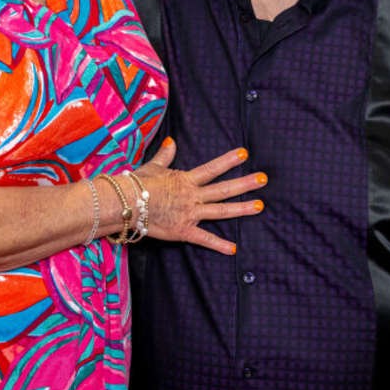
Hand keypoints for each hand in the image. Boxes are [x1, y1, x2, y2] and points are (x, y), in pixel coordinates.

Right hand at [135, 138, 264, 254]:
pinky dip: (219, 245)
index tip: (245, 153)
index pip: (212, 168)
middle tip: (264, 179)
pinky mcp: (183, 231)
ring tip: (260, 206)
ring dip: (241, 208)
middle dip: (245, 184)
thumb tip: (171, 141)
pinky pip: (204, 239)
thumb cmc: (137, 184)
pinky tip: (234, 249)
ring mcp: (190, 214)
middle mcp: (193, 196)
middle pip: (223, 189)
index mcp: (186, 180)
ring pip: (221, 211)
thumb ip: (165, 156)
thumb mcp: (153, 167)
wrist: (125, 204)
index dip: (229, 160)